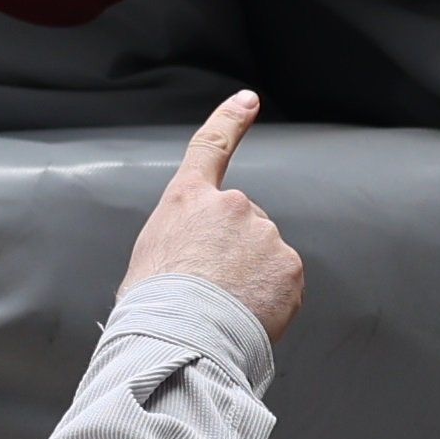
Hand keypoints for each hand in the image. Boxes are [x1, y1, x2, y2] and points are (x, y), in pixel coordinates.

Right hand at [125, 94, 306, 342]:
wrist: (181, 337)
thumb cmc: (154, 307)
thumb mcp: (150, 256)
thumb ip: (183, 238)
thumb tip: (199, 259)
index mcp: (188, 200)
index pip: (211, 147)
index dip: (230, 120)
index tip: (247, 101)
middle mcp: (230, 206)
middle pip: (243, 223)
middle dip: (235, 252)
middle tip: (211, 289)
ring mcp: (264, 234)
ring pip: (265, 254)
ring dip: (252, 277)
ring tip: (225, 308)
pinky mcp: (289, 265)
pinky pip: (283, 281)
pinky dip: (271, 299)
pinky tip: (248, 315)